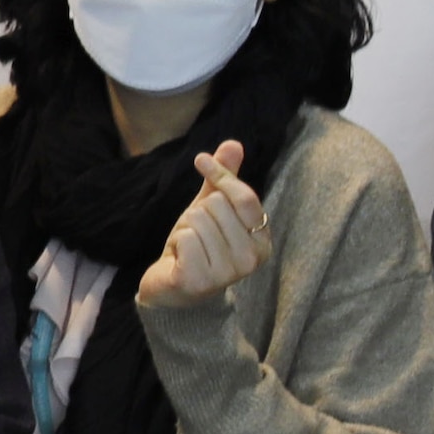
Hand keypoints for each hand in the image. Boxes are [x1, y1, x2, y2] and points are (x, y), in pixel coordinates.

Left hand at [134, 139, 269, 311]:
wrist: (172, 290)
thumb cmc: (197, 247)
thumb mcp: (211, 210)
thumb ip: (223, 180)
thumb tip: (233, 143)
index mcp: (262, 241)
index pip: (243, 196)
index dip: (219, 174)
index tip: (201, 161)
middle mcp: (251, 260)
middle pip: (215, 205)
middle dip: (197, 214)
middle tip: (196, 236)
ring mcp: (227, 273)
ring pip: (197, 219)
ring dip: (185, 229)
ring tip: (189, 249)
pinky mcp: (199, 281)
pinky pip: (184, 238)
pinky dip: (176, 244)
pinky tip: (180, 260)